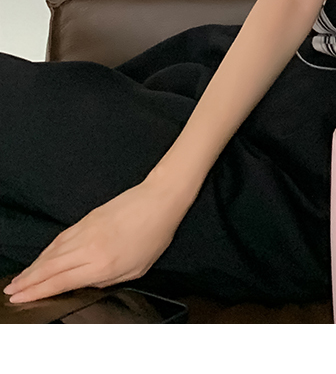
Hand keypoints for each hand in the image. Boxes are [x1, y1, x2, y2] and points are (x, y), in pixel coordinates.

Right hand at [2, 181, 183, 303]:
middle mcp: (89, 247)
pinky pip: (61, 238)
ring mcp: (86, 230)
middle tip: (11, 291)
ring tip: (21, 279)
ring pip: (52, 251)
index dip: (37, 292)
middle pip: (49, 267)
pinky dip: (47, 250)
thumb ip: (106, 280)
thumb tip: (84, 284)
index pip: (60, 282)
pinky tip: (41, 258)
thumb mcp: (134, 270)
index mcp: (101, 264)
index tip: (21, 298)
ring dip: (34, 266)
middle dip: (28, 281)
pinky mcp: (87, 218)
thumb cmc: (154, 236)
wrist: (160, 199)